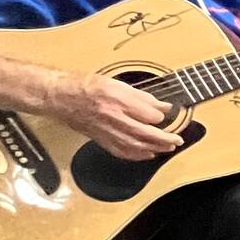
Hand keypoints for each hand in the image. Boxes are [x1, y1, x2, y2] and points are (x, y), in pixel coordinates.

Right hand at [51, 74, 179, 160]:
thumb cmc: (87, 87)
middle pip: (146, 133)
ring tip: (169, 148)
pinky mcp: (101, 140)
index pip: (151, 114)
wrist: (61, 97)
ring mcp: (107, 131)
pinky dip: (138, 155)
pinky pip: (122, 152)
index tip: (169, 113)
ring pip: (136, 146)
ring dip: (155, 148)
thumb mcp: (117, 83)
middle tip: (178, 139)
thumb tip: (163, 106)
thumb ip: (142, 96)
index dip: (162, 115)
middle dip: (166, 138)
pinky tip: (148, 155)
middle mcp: (114, 118)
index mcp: (119, 100)